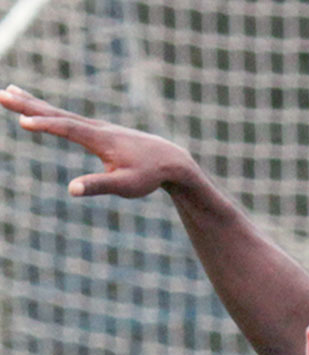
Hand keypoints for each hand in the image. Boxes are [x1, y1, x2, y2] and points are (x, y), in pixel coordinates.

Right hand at [0, 84, 196, 198]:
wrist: (171, 160)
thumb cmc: (149, 175)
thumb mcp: (126, 186)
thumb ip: (99, 186)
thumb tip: (71, 190)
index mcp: (100, 139)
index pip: (68, 128)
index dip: (46, 125)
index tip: (22, 121)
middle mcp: (95, 127)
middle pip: (57, 113)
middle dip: (28, 105)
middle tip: (0, 94)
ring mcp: (96, 126)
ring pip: (59, 112)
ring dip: (33, 102)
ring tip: (9, 91)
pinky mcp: (97, 130)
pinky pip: (67, 116)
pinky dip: (48, 109)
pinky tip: (38, 107)